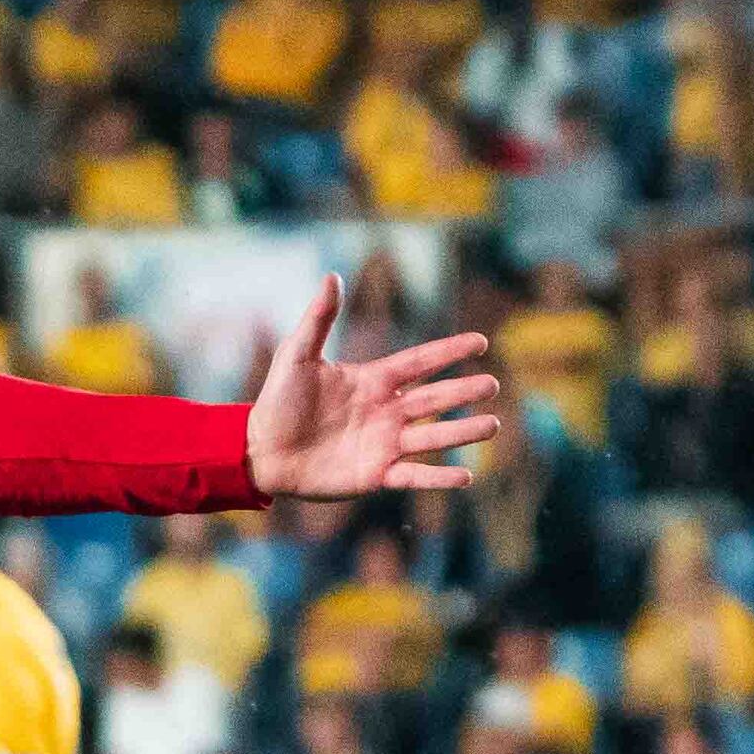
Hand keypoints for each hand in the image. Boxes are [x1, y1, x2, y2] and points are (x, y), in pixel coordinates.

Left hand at [242, 273, 503, 499]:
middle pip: (434, 398)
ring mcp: (383, 444)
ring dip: (462, 431)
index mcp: (373, 380)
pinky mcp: (375, 474)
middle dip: (464, 392)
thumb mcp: (297, 356)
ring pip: (432, 436)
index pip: (420, 362)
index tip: (481, 342)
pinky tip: (466, 475)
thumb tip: (332, 276)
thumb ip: (318, 319)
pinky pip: (414, 475)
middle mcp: (386, 411)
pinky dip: (438, 477)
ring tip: (491, 425)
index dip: (449, 352)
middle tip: (494, 385)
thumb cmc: (277, 402)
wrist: (259, 451)